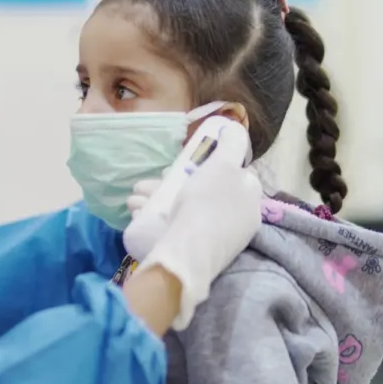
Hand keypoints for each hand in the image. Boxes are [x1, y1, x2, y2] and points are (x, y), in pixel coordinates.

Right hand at [130, 123, 262, 328]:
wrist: (188, 253)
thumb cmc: (206, 203)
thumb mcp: (224, 165)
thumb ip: (233, 144)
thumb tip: (235, 128)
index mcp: (249, 201)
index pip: (234, 175)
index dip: (209, 165)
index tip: (186, 164)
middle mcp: (237, 221)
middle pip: (204, 193)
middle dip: (174, 183)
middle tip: (151, 182)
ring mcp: (217, 241)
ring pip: (184, 211)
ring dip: (157, 200)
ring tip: (133, 200)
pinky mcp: (195, 255)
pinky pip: (176, 229)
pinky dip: (156, 219)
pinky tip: (137, 215)